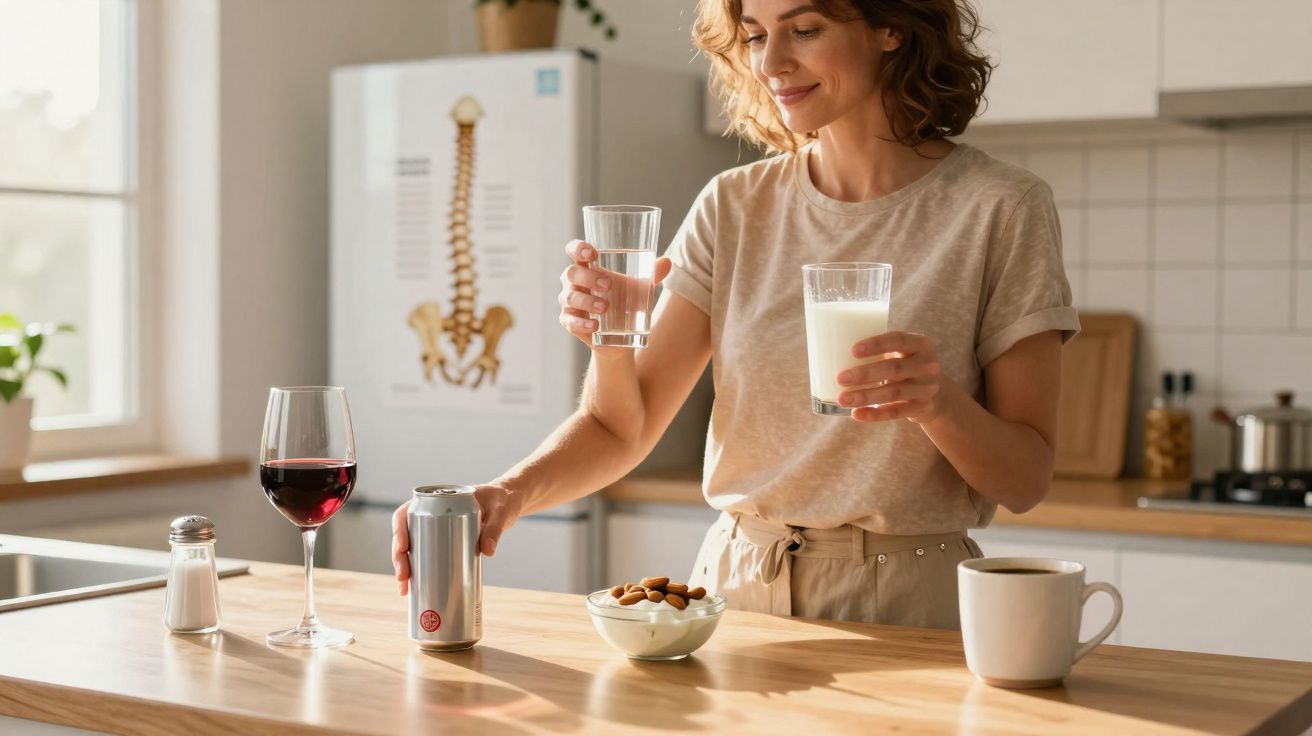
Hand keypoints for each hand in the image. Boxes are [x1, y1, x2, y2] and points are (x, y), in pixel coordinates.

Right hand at [390, 483, 524, 595]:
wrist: (509, 502)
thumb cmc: (503, 501)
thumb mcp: (500, 513)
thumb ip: (495, 529)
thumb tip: (487, 551)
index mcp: (439, 499)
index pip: (408, 511)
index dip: (399, 530)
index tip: (403, 549)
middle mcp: (433, 513)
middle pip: (406, 533)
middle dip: (399, 557)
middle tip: (403, 578)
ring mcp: (438, 528)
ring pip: (412, 547)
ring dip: (405, 567)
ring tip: (405, 589)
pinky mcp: (446, 541)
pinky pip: (426, 554)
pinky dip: (419, 570)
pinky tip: (414, 588)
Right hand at [558, 239, 671, 347]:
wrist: (623, 336)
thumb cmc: (626, 302)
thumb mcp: (640, 288)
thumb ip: (651, 274)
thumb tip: (667, 262)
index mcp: (587, 266)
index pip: (573, 250)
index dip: (578, 248)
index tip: (592, 253)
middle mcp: (573, 282)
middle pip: (571, 273)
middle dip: (588, 277)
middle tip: (608, 285)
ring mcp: (569, 303)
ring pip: (569, 297)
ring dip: (587, 301)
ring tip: (605, 307)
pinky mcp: (570, 322)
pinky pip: (571, 321)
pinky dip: (582, 323)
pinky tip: (595, 326)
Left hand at [835, 331, 944, 423]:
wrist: (935, 394)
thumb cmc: (904, 365)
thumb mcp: (900, 352)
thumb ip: (877, 350)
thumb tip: (831, 350)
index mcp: (921, 344)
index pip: (898, 339)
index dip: (876, 344)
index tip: (853, 350)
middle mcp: (928, 365)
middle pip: (894, 368)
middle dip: (865, 373)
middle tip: (840, 378)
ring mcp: (927, 388)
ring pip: (894, 392)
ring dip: (866, 396)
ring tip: (842, 399)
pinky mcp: (923, 408)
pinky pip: (896, 412)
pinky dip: (875, 414)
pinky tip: (856, 414)